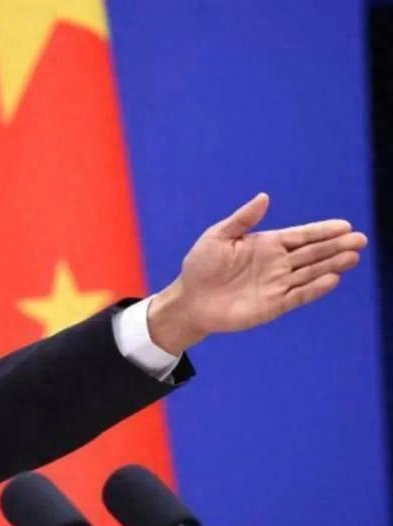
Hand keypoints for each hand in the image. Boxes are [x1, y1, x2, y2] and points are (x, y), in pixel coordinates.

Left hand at [148, 193, 367, 354]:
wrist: (190, 299)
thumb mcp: (218, 236)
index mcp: (267, 244)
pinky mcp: (273, 305)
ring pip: (310, 273)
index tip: (344, 225)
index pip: (301, 236)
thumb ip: (243, 219)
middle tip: (360, 240)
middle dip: (336, 246)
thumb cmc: (201, 265)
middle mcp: (278, 263)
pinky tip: (332, 279)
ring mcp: (277, 284)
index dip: (322, 231)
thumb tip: (264, 197)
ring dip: (332, 265)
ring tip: (352, 256)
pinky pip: (298, 295)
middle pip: (313, 253)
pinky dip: (315, 288)